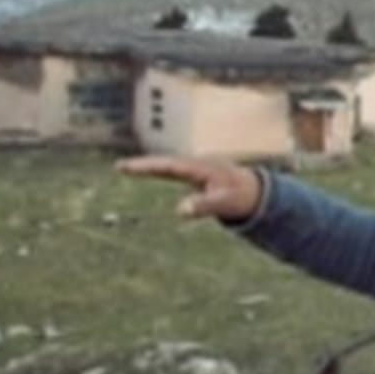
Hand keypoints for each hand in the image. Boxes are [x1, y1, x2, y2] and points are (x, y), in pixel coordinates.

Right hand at [116, 156, 262, 219]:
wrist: (255, 192)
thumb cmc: (241, 197)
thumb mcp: (224, 204)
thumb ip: (204, 206)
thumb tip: (179, 210)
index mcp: (200, 169)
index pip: (169, 166)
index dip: (149, 167)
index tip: (129, 167)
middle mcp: (195, 166)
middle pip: (164, 163)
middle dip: (142, 164)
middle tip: (118, 166)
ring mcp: (195, 170)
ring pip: (167, 166)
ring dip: (147, 166)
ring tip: (124, 168)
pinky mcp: (195, 176)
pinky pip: (172, 172)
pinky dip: (157, 171)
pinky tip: (144, 171)